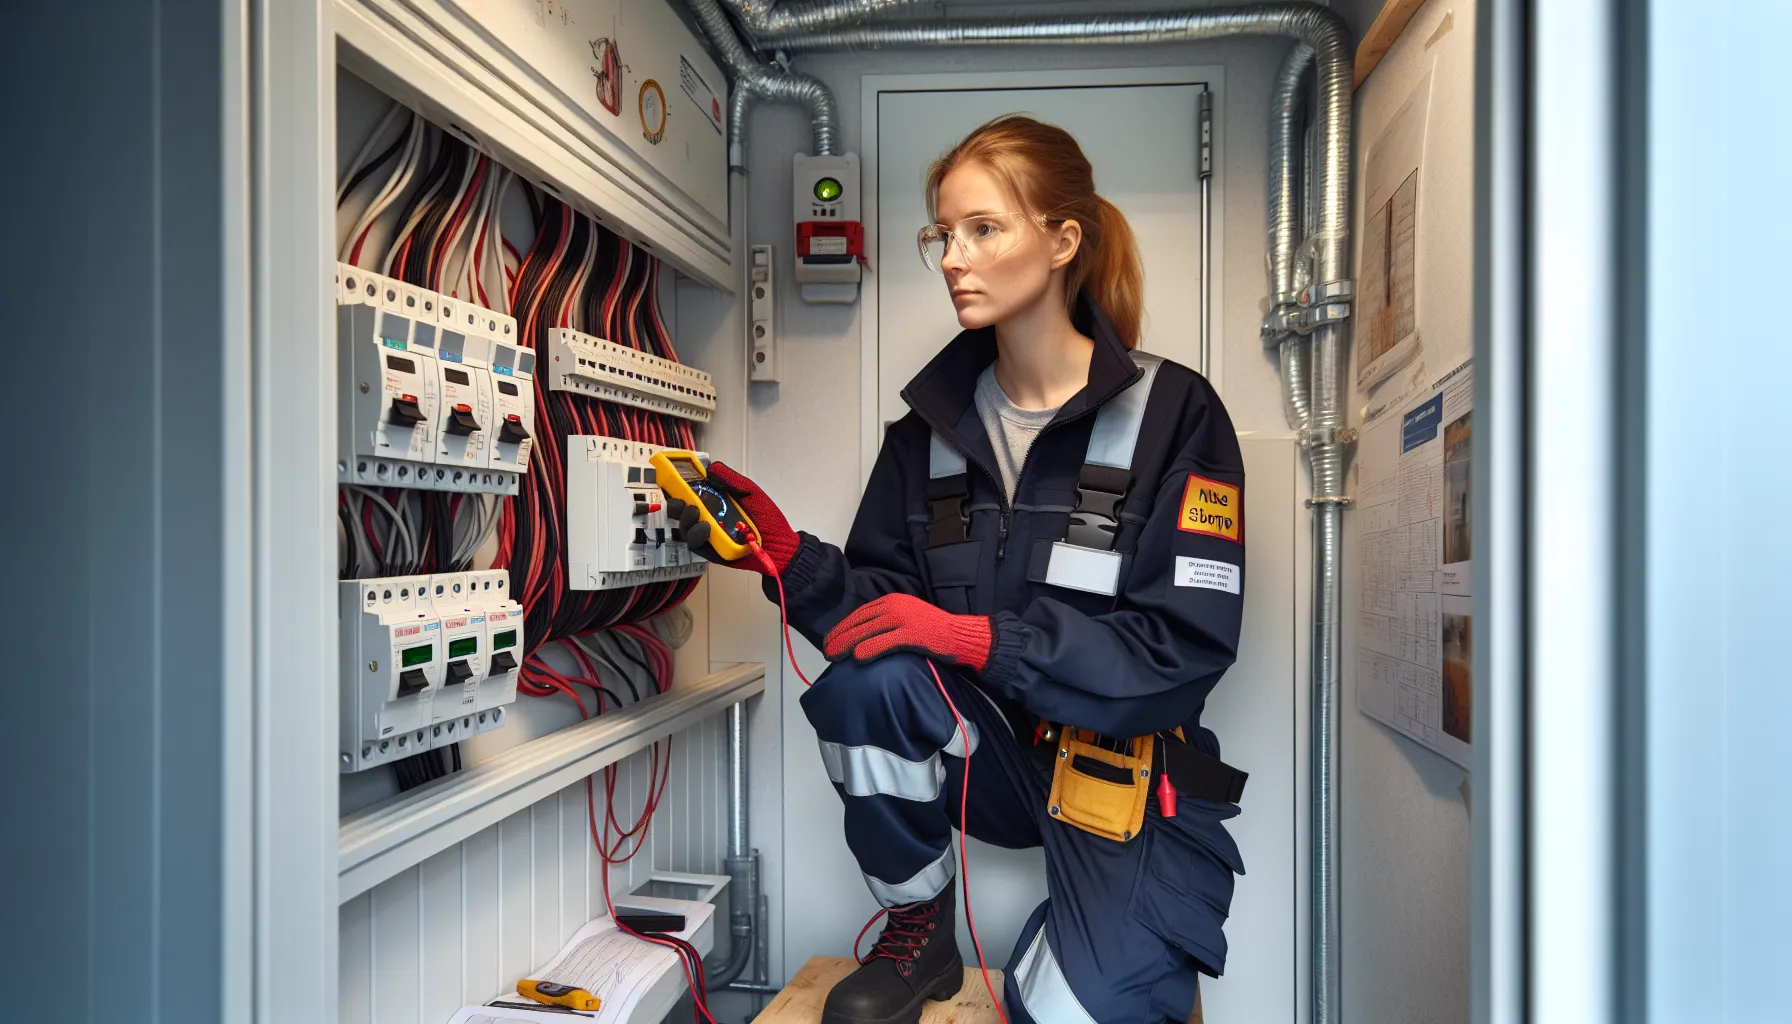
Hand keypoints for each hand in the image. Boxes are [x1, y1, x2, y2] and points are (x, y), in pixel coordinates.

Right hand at [672, 461, 800, 576]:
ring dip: (686, 520)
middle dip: (675, 506)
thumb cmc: (767, 517)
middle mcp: (708, 518)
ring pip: (685, 528)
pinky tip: (705, 528)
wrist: (779, 544)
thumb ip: (731, 479)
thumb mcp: (750, 492)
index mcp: (715, 501)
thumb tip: (710, 468)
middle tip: (681, 502)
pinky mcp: (711, 552)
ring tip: (695, 513)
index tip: (671, 481)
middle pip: (681, 512)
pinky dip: (697, 535)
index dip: (678, 488)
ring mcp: (709, 535)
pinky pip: (696, 545)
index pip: (690, 494)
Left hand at [822, 593, 993, 671]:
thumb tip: (861, 638)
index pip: (859, 614)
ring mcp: (903, 619)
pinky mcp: (912, 634)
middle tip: (826, 651)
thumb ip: (886, 623)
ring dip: (847, 644)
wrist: (959, 634)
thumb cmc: (932, 631)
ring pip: (867, 632)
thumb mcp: (906, 619)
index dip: (842, 627)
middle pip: (859, 622)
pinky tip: (858, 658)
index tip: (830, 639)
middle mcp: (895, 606)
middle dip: (840, 637)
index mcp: (891, 600)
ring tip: (834, 656)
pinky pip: (885, 642)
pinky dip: (870, 649)